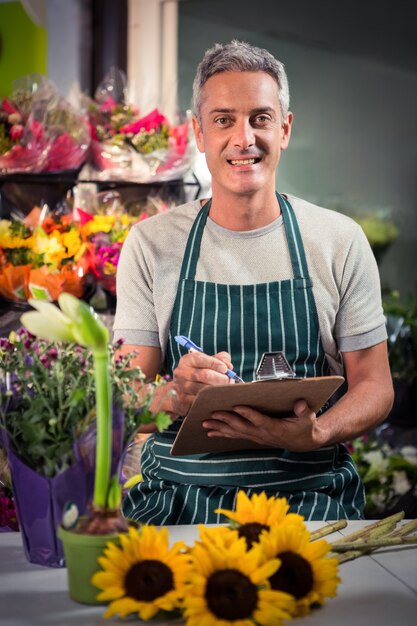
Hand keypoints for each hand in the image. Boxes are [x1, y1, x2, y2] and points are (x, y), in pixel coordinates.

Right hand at [172, 351, 233, 415]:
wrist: (180, 392)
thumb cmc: (200, 373)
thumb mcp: (208, 362)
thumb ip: (221, 359)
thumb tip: (229, 366)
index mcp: (187, 360)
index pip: (201, 359)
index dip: (215, 364)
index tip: (225, 369)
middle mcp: (181, 372)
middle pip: (205, 375)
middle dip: (221, 378)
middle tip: (229, 381)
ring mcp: (181, 387)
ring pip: (204, 389)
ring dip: (218, 390)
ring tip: (226, 389)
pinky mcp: (183, 400)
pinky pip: (201, 400)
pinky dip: (212, 399)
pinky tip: (218, 398)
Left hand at [202, 400, 325, 451]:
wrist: (303, 442)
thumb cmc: (305, 426)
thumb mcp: (309, 418)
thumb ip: (304, 411)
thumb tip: (300, 404)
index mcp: (276, 428)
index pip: (260, 420)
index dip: (248, 414)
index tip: (236, 406)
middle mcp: (263, 434)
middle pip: (242, 427)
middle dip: (227, 420)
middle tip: (213, 413)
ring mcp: (257, 437)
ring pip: (235, 433)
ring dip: (219, 428)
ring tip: (205, 423)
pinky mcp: (253, 437)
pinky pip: (235, 436)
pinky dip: (222, 433)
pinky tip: (210, 432)